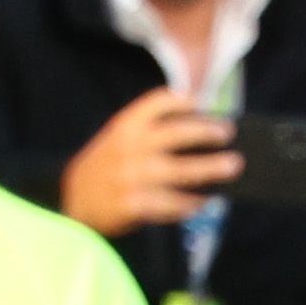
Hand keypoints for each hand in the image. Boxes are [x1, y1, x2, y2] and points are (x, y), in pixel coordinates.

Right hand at [61, 81, 242, 235]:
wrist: (72, 202)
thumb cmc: (105, 169)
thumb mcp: (117, 140)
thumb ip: (148, 133)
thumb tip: (201, 136)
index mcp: (125, 125)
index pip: (158, 101)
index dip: (182, 100)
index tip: (200, 102)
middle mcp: (130, 147)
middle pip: (179, 133)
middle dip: (208, 131)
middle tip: (228, 133)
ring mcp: (133, 176)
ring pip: (183, 171)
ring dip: (212, 168)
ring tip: (233, 165)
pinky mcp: (136, 205)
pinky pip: (173, 204)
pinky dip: (192, 202)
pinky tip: (205, 200)